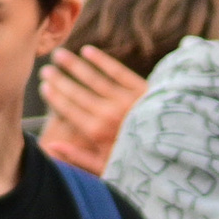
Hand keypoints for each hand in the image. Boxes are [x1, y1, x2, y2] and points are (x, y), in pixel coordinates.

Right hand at [40, 46, 149, 175]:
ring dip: (74, 65)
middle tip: (46, 69)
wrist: (175, 150)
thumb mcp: (106, 168)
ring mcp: (125, 98)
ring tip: (60, 55)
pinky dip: (101, 60)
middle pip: (77, 92)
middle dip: (59, 79)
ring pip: (94, 78)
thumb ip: (78, 158)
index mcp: (97, 132)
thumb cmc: (139, 162)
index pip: (69, 109)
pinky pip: (117, 71)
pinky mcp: (142, 88)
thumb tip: (50, 146)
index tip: (43, 86)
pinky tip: (88, 51)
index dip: (54, 96)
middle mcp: (108, 113)